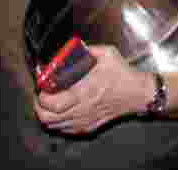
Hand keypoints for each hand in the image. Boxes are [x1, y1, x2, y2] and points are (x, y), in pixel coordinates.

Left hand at [33, 45, 152, 134]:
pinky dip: (58, 122)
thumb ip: (88, 49)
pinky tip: (63, 111)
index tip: (42, 85)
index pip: (50, 103)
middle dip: (39, 106)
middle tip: (42, 94)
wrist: (138, 93)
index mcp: (83, 92)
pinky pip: (65, 130)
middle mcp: (81, 109)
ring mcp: (84, 121)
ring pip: (54, 126)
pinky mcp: (89, 127)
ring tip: (50, 102)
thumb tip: (73, 46)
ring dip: (47, 114)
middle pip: (46, 118)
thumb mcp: (107, 54)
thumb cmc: (123, 75)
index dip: (41, 95)